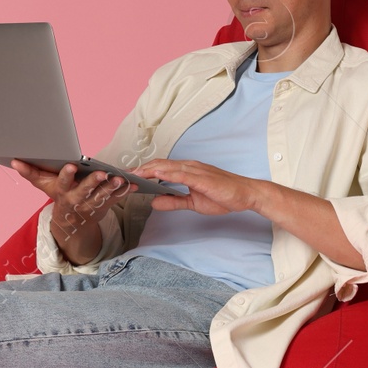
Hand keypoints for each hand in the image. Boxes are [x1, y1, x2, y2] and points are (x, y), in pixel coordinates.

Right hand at [10, 159, 137, 230]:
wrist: (70, 223)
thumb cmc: (58, 197)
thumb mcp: (43, 185)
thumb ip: (29, 172)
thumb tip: (13, 160)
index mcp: (62, 192)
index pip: (63, 182)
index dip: (67, 174)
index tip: (71, 165)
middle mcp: (76, 200)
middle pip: (85, 191)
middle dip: (94, 182)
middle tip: (103, 173)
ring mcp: (91, 205)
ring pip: (103, 196)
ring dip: (112, 188)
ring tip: (120, 179)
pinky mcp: (104, 207)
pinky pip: (116, 199)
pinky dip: (125, 192)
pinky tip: (134, 184)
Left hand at [134, 159, 268, 215]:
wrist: (246, 195)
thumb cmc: (223, 196)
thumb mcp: (193, 203)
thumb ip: (174, 201)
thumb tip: (154, 202)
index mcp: (187, 171)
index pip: (160, 168)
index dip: (143, 171)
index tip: (127, 176)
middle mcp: (189, 166)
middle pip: (158, 164)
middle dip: (139, 169)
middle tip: (122, 174)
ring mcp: (195, 170)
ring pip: (166, 166)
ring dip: (147, 169)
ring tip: (131, 174)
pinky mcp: (201, 177)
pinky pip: (180, 173)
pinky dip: (165, 173)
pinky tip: (153, 175)